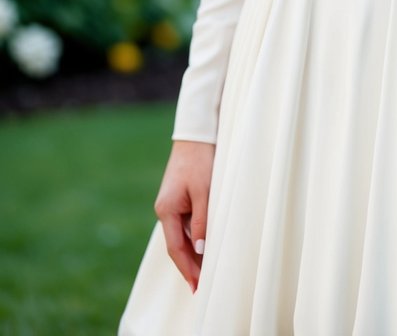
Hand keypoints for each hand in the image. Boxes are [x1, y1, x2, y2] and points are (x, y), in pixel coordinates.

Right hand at [154, 139, 215, 292]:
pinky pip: (185, 225)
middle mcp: (165, 210)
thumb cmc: (200, 161)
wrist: (196, 135)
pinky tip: (204, 247)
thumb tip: (199, 250)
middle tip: (202, 286)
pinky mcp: (178, 199)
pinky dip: (194, 238)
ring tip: (206, 272)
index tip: (196, 286)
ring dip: (193, 253)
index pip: (175, 248)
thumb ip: (202, 221)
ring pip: (181, 236)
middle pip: (176, 245)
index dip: (186, 268)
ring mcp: (171, 205)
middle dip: (189, 265)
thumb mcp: (204, 191)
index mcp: (166, 210)